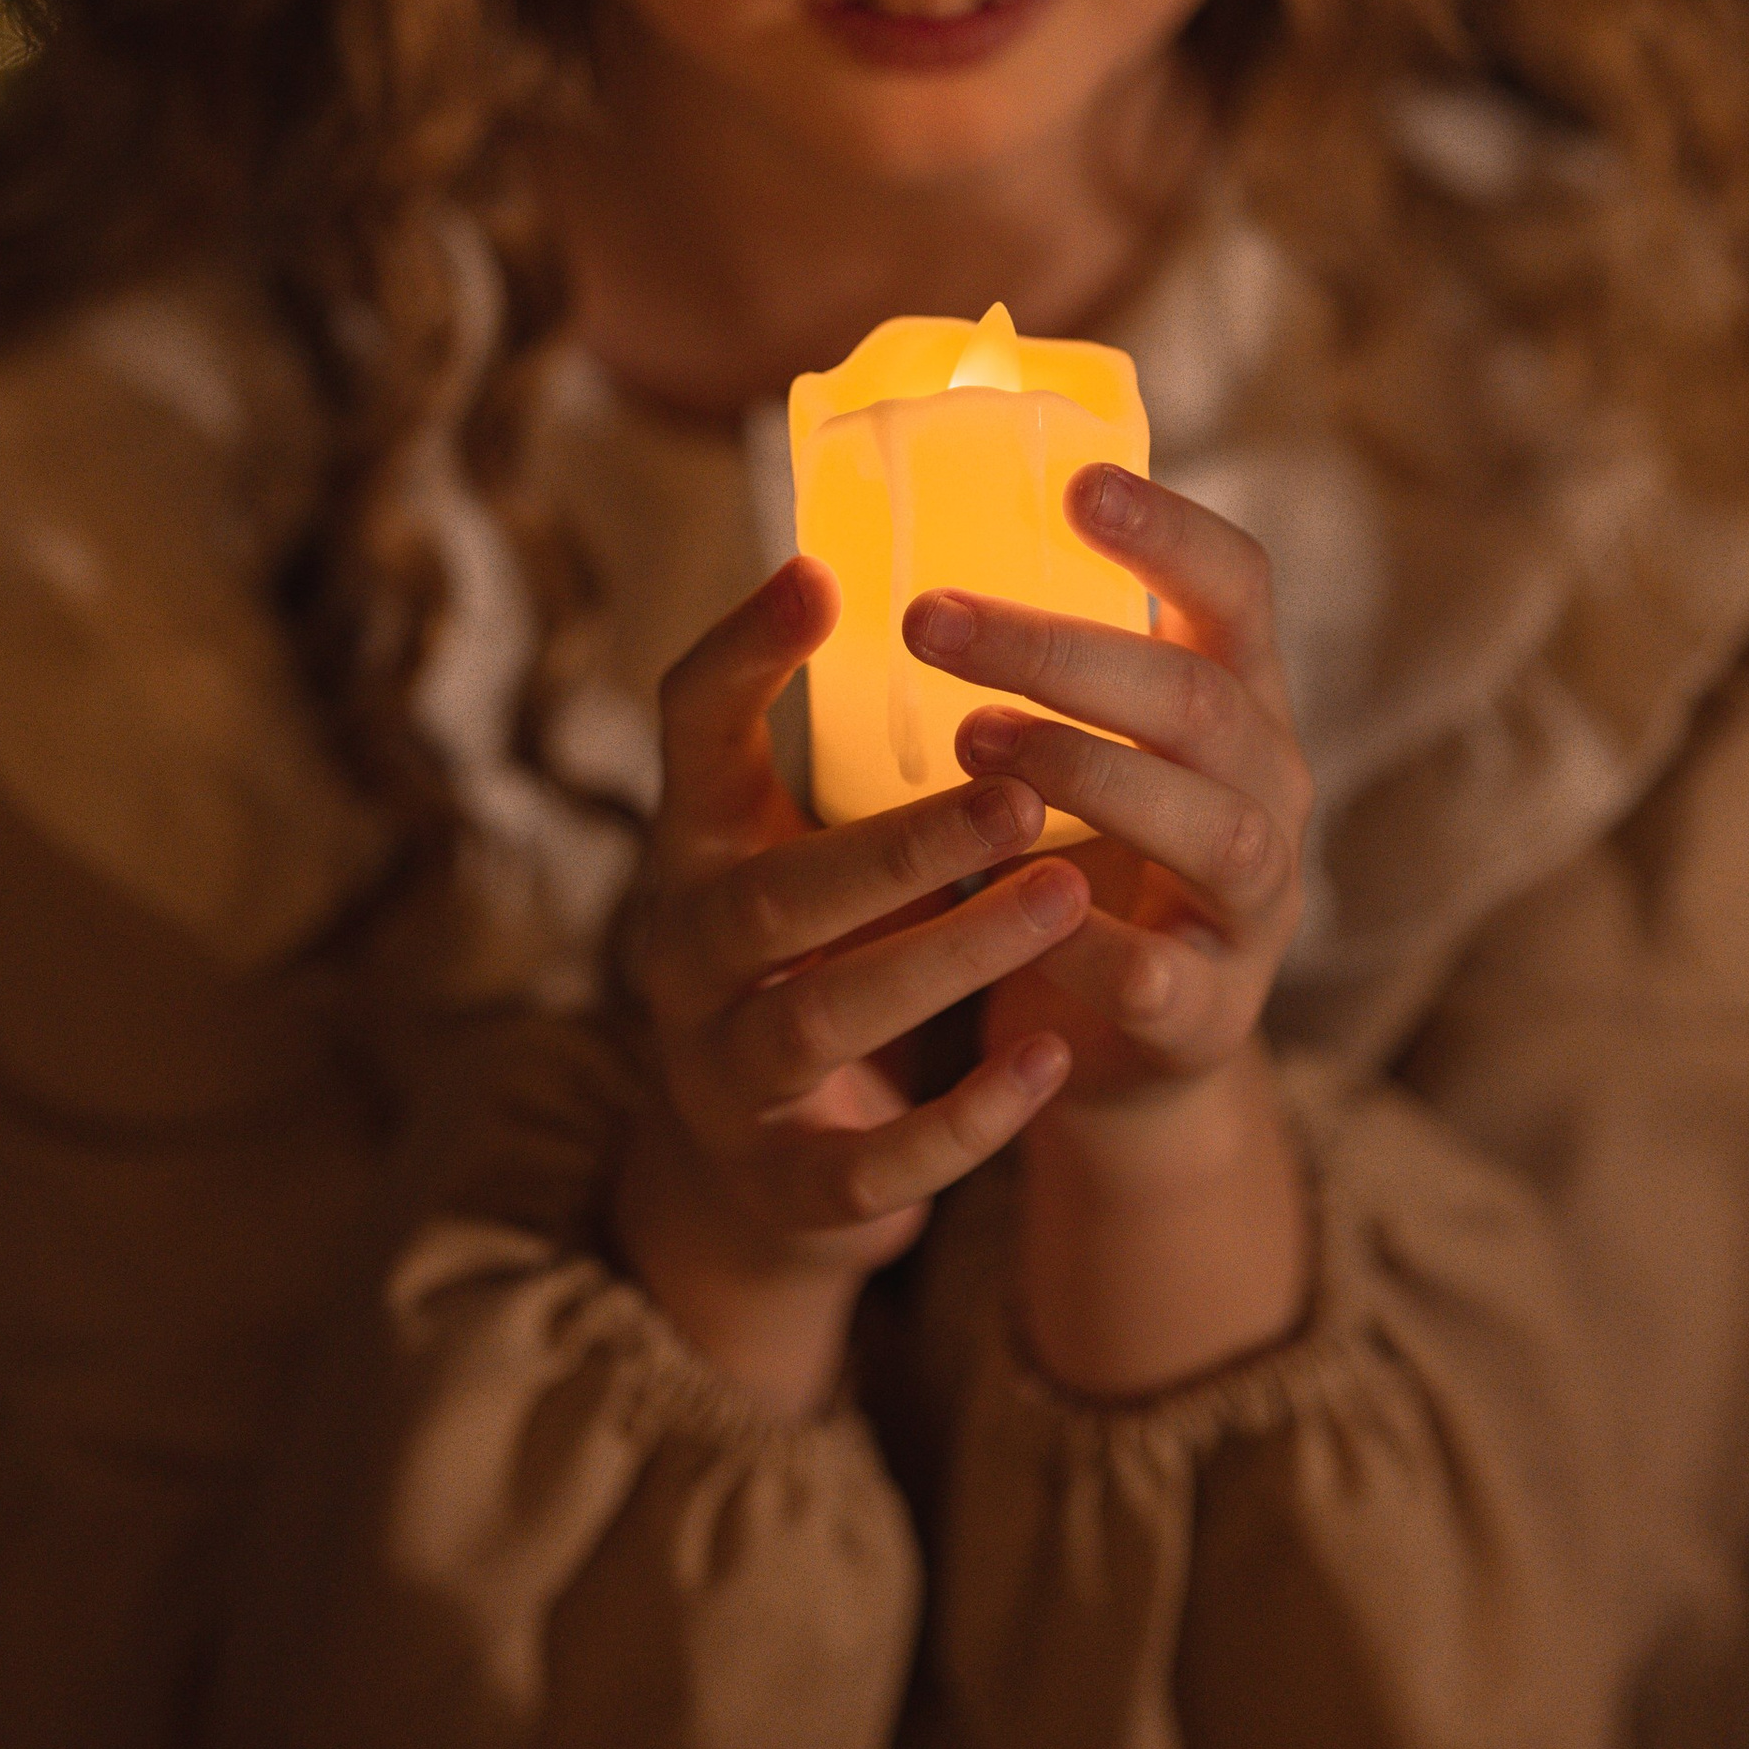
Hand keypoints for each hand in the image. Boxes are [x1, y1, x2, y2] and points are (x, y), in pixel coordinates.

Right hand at [620, 556, 1087, 1303]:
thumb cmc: (816, 947)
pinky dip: (963, 1118)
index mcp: (696, 843)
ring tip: (1062, 897)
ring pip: (820, 1023)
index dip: (741, 654)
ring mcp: (727, 1080)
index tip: (824, 576)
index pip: (687, 729)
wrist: (767, 1164)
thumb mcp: (805, 831)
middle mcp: (687, 955)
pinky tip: (1048, 1057)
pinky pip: (870, 1167)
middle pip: (769, 898)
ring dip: (946, 958)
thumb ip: (852, 730)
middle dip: (897, 845)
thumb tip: (945, 559)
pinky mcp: (790, 1190)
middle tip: (1018, 793)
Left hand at [899, 464, 1312, 1109]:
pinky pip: (1159, 975)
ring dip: (1089, 773)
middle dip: (1066, 653)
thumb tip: (884, 528)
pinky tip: (1009, 901)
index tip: (1076, 485)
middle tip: (929, 620)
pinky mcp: (1208, 1016)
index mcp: (1237, 705)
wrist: (1116, 1049)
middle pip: (1202, 701)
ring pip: (1213, 826)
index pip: (1238, 589)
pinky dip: (1085, 942)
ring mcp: (1254, 910)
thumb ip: (1040, 656)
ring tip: (968, 740)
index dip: (1171, 532)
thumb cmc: (1077, 856)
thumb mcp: (1079, 742)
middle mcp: (1270, 793)